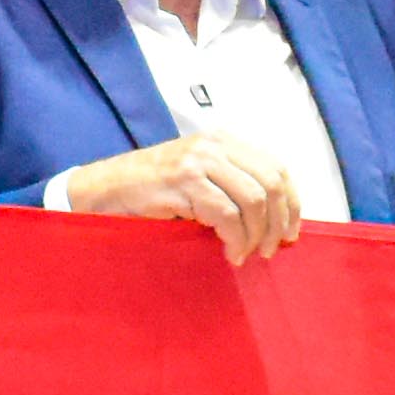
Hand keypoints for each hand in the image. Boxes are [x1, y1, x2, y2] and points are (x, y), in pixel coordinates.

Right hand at [65, 133, 303, 263]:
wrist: (102, 190)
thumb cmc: (150, 191)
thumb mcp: (197, 177)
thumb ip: (231, 186)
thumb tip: (274, 222)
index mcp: (223, 141)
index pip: (276, 168)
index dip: (292, 203)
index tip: (291, 231)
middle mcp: (214, 146)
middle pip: (271, 183)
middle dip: (278, 223)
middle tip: (273, 250)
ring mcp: (198, 161)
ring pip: (253, 200)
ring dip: (257, 235)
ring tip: (247, 253)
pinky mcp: (183, 182)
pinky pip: (226, 214)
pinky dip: (236, 239)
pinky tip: (231, 253)